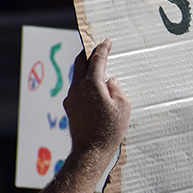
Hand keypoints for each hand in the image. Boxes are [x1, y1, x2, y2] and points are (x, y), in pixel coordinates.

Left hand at [64, 39, 130, 154]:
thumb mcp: (123, 107)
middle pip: (80, 63)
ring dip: (85, 69)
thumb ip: (116, 89)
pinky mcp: (69, 108)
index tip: (107, 42)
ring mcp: (71, 98)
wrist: (91, 151)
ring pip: (76, 76)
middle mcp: (77, 88)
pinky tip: (93, 89)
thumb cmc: (110, 130)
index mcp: (92, 84)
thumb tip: (109, 81)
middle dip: (88, 53)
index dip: (103, 49)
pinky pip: (76, 89)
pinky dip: (84, 83)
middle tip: (96, 48)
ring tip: (95, 68)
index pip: (97, 60)